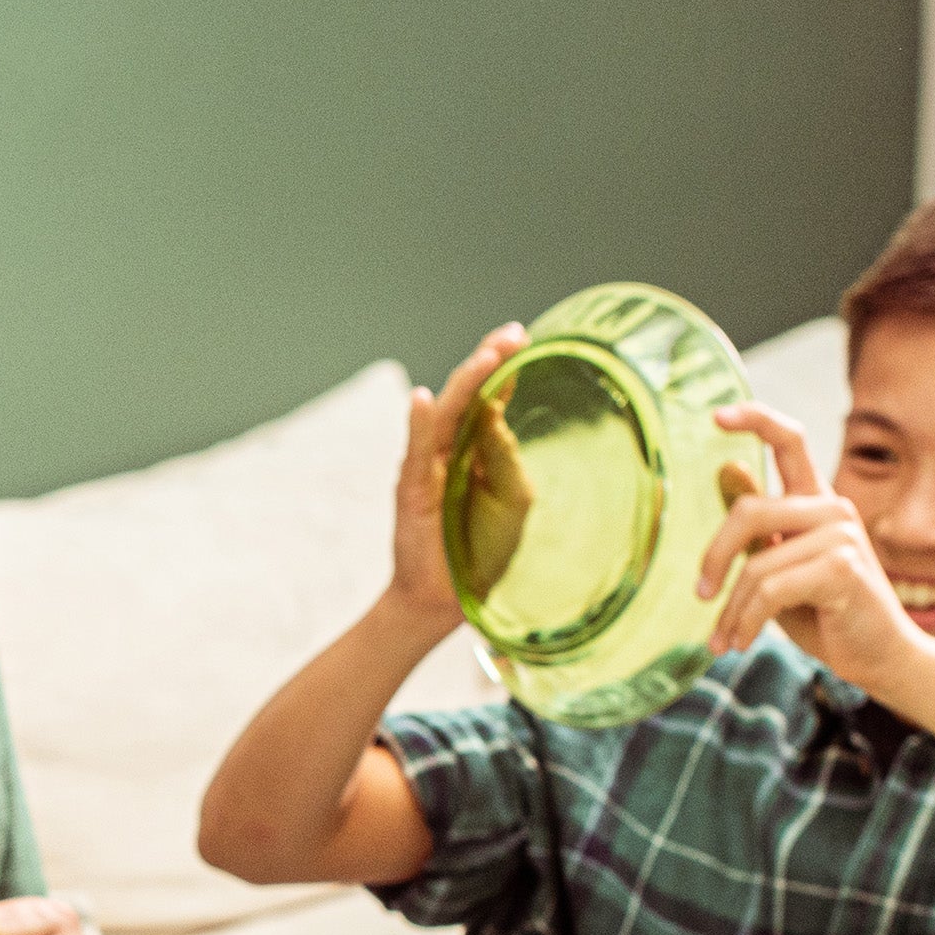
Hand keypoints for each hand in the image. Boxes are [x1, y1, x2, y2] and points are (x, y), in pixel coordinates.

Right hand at [387, 324, 529, 624]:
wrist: (445, 599)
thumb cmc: (480, 549)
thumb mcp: (512, 500)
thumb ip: (506, 458)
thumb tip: (498, 413)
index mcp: (478, 449)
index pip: (490, 398)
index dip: (504, 368)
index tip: (523, 337)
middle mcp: (451, 449)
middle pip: (469, 396)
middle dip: (489, 363)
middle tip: (512, 335)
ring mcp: (429, 466)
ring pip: (446, 415)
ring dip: (465, 384)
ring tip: (486, 358)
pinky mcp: (412, 488)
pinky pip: (416, 451)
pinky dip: (419, 424)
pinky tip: (425, 400)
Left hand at [696, 405, 927, 692]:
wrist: (879, 657)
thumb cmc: (825, 613)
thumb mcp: (780, 565)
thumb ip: (756, 526)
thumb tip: (725, 470)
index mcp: (815, 501)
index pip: (788, 440)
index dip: (754, 420)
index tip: (715, 416)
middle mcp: (832, 508)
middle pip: (747, 511)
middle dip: (713, 558)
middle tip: (701, 596)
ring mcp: (840, 535)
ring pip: (756, 563)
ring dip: (731, 610)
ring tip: (725, 640)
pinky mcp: (842, 568)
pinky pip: (771, 590)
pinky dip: (748, 621)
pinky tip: (743, 641)